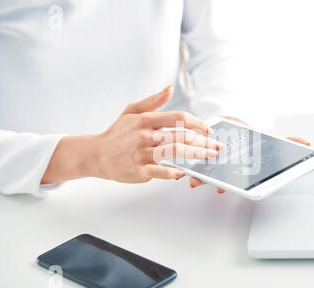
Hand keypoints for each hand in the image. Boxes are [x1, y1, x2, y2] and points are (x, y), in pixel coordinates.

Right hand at [41, 85, 222, 183]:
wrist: (96, 154)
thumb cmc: (116, 133)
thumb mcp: (131, 111)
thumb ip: (153, 101)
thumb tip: (170, 88)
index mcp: (146, 120)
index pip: (178, 118)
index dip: (197, 123)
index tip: (209, 130)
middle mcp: (145, 135)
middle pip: (180, 136)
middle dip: (203, 142)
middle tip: (217, 147)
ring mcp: (141, 153)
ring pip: (173, 152)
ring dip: (195, 154)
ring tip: (209, 158)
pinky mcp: (138, 170)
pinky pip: (157, 171)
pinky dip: (171, 172)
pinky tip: (182, 172)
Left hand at [189, 117, 310, 193]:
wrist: (240, 130)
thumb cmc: (255, 139)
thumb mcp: (273, 140)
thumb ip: (289, 141)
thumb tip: (307, 143)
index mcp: (242, 168)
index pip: (233, 179)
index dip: (224, 184)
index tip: (217, 189)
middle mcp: (229, 169)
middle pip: (215, 176)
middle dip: (205, 181)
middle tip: (194, 183)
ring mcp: (217, 163)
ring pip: (205, 171)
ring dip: (195, 175)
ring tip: (186, 177)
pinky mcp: (206, 153)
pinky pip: (197, 160)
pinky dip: (189, 163)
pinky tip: (180, 165)